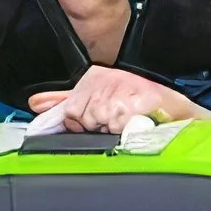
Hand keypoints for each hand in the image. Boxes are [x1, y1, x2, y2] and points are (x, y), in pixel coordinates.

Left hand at [31, 68, 197, 133]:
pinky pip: (111, 132)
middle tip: (115, 122)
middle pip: (79, 119)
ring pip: (94, 125)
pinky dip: (121, 134)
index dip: (83, 122)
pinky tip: (132, 126)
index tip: (99, 120)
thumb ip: (65, 100)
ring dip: (109, 132)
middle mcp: (103, 81)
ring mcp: (115, 95)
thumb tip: (35, 104)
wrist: (174, 110)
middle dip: (95, 128)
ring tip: (126, 124)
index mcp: (94, 76)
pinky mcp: (127, 109)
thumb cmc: (140, 104)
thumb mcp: (99, 95)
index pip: (70, 110)